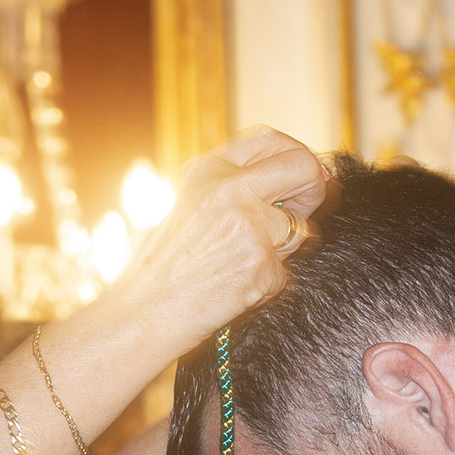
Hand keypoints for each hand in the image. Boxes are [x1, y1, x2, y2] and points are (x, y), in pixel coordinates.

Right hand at [98, 127, 328, 357]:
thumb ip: (234, 191)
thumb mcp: (189, 209)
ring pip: (300, 228)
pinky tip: (231, 291)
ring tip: (239, 266)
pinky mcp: (259, 262)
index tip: (304, 177)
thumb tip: (300, 177)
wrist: (140, 316)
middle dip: (314, 190)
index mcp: (207, 170)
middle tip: (301, 214)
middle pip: (302, 166)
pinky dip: (265, 287)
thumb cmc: (162, 270)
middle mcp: (228, 188)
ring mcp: (247, 224)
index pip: (270, 138)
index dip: (296, 156)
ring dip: (283, 251)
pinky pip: (285, 273)